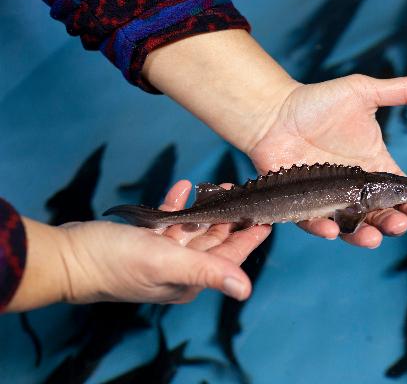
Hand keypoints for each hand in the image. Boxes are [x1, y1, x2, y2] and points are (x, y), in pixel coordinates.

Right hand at [8, 181, 269, 311]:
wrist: (69, 257)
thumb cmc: (115, 263)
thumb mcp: (167, 262)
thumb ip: (208, 271)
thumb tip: (246, 290)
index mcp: (190, 280)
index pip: (230, 257)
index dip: (249, 237)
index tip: (267, 217)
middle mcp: (180, 270)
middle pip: (214, 241)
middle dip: (228, 216)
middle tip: (238, 190)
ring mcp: (163, 256)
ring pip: (194, 229)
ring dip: (205, 209)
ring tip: (216, 185)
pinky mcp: (146, 242)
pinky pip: (170, 222)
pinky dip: (177, 206)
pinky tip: (182, 188)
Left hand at [249, 74, 406, 247]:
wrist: (275, 111)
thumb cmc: (317, 103)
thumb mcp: (361, 93)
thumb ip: (398, 92)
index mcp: (373, 167)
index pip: (400, 192)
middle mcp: (355, 189)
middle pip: (381, 214)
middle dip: (394, 223)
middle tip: (401, 224)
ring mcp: (329, 198)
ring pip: (352, 226)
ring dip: (364, 236)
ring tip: (374, 238)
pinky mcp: (303, 203)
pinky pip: (314, 222)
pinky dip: (323, 228)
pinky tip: (332, 231)